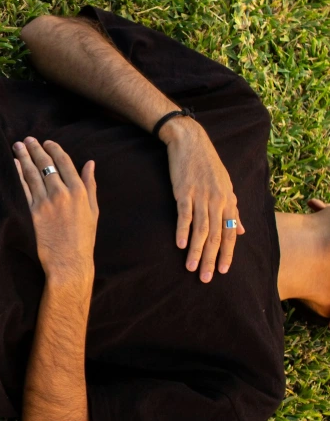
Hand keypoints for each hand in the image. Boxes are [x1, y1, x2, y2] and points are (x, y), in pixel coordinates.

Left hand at [13, 136, 98, 282]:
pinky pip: (22, 189)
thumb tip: (90, 163)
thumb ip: (90, 185)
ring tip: (17, 146)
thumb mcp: (93, 210)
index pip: (64, 162)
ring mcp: (45, 203)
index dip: (54, 149)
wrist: (69, 262)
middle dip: (36, 149)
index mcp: (79, 192)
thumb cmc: (83, 238)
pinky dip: (17, 174)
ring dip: (24, 157)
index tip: (47, 142)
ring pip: (32, 173)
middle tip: (28, 139)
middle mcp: (62, 194)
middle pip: (46, 165)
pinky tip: (13, 164)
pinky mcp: (31, 213)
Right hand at [163, 120, 244, 282]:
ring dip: (195, 250)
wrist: (190, 142)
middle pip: (217, 236)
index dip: (228, 253)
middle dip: (211, 259)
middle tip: (205, 278)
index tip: (223, 271)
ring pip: (201, 230)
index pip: (231, 233)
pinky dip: (182, 230)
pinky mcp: (184, 191)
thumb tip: (242, 230)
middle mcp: (218, 201)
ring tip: (190, 267)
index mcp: (228, 201)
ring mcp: (201, 197)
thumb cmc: (207, 165)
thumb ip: (234, 210)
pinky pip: (184, 215)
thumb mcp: (226, 186)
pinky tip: (179, 244)